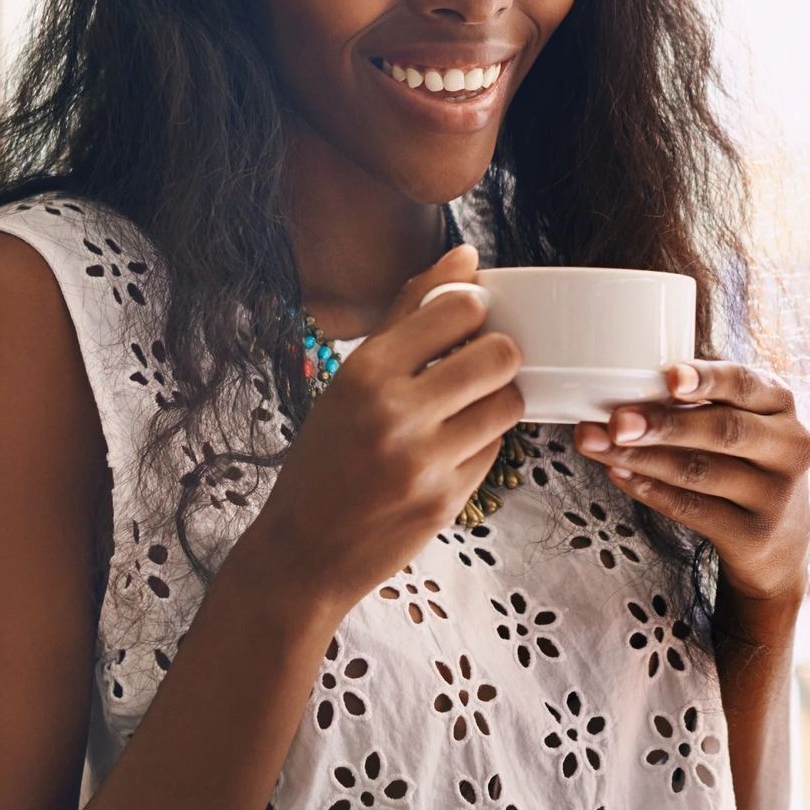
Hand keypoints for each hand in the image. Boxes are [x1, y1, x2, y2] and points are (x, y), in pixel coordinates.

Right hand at [243, 241, 525, 614]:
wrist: (301, 553)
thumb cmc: (325, 458)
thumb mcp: (350, 379)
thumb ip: (408, 314)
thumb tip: (465, 256)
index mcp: (364, 372)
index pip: (459, 309)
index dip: (476, 308)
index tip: (467, 320)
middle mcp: (395, 413)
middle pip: (499, 354)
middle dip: (499, 354)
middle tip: (479, 364)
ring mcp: (425, 461)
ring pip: (508, 404)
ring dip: (498, 399)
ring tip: (468, 405)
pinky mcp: (447, 500)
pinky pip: (495, 450)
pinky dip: (483, 442)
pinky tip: (451, 447)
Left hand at [573, 359, 809, 611]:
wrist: (779, 541)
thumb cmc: (747, 462)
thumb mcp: (745, 422)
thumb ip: (704, 401)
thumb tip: (625, 387)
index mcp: (780, 404)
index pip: (746, 384)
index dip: (708, 379)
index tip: (670, 376)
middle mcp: (789, 446)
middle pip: (723, 430)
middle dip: (664, 425)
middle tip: (617, 422)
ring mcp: (774, 494)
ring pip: (699, 472)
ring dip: (641, 458)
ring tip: (595, 444)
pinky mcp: (753, 534)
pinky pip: (691, 509)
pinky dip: (650, 490)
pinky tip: (618, 474)